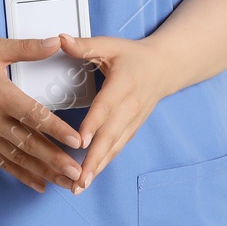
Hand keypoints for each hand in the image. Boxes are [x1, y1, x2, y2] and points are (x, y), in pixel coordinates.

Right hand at [0, 36, 87, 193]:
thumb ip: (28, 48)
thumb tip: (57, 41)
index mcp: (1, 95)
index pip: (34, 116)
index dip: (57, 129)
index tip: (77, 141)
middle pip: (29, 144)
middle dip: (55, 160)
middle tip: (78, 173)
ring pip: (19, 158)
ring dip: (44, 171)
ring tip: (66, 182)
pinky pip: (3, 163)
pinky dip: (22, 175)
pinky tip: (39, 184)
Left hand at [57, 33, 176, 193]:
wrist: (166, 66)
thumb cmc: (134, 56)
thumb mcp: (110, 45)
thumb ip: (85, 45)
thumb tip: (60, 40)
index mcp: (123, 83)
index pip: (106, 106)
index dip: (94, 124)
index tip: (81, 141)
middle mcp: (130, 105)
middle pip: (111, 135)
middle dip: (94, 159)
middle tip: (79, 179)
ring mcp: (133, 119)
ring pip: (115, 146)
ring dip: (98, 167)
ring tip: (81, 186)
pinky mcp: (133, 128)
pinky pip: (118, 148)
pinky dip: (105, 164)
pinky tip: (91, 177)